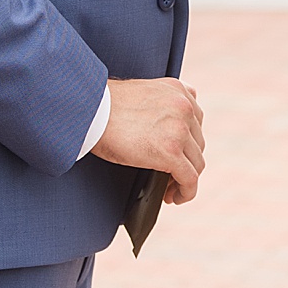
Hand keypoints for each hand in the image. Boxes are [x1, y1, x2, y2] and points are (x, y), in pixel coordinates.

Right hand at [90, 77, 206, 203]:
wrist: (90, 109)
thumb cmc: (106, 106)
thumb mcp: (143, 93)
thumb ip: (163, 104)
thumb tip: (166, 130)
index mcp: (178, 90)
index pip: (195, 122)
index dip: (187, 143)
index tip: (178, 156)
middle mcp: (184, 106)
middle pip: (197, 144)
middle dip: (186, 161)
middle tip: (170, 176)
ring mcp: (180, 129)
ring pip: (196, 163)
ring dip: (185, 179)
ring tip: (170, 189)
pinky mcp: (170, 152)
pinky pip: (189, 179)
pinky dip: (186, 192)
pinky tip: (174, 198)